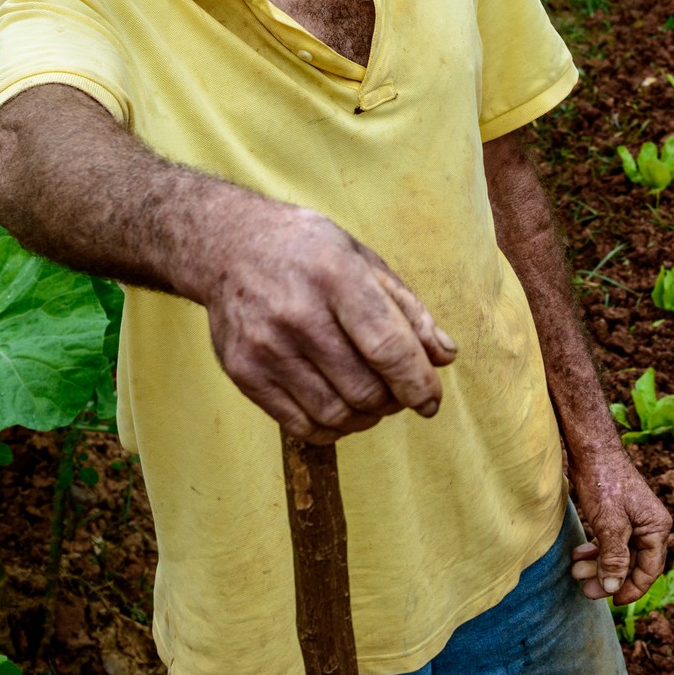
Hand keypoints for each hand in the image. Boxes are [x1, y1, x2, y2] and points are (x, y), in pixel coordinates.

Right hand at [200, 203, 456, 443]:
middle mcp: (297, 314)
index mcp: (336, 277)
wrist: (229, 246)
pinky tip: (339, 408)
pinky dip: (331, 428)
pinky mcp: (243, 373)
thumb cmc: (309, 252)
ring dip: (365, 417)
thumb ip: (408, 310)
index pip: (388, 347)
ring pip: (336, 413)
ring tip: (370, 399)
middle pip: (365, 388)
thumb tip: (444, 357)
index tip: (431, 400)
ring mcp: (266, 347)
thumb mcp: (364, 261)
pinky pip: (300, 425)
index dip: (417, 382)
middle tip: (397, 391)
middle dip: (394, 400)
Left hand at [566, 445, 670, 604]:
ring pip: (619, 554)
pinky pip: (610, 542)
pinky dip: (595, 551)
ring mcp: (633, 521)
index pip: (650, 569)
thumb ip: (614, 558)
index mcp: (657, 528)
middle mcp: (649, 526)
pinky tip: (579, 555)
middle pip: (633, 564)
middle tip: (585, 588)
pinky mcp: (617, 516)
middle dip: (609, 578)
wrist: (592, 450)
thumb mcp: (610, 524)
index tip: (611, 600)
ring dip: (598, 566)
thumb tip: (612, 588)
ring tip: (576, 571)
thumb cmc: (605, 482)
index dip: (632, 588)